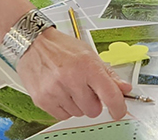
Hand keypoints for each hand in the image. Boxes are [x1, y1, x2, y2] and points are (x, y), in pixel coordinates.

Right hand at [16, 28, 130, 120]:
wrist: (33, 42)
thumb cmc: (61, 47)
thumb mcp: (88, 54)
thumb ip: (108, 74)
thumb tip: (124, 89)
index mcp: (87, 66)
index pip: (110, 95)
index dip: (118, 108)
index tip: (119, 111)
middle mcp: (71, 78)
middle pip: (93, 110)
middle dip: (92, 102)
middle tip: (84, 88)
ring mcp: (55, 91)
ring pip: (78, 114)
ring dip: (77, 104)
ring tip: (68, 86)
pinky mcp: (42, 99)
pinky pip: (62, 115)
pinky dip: (64, 107)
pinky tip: (59, 92)